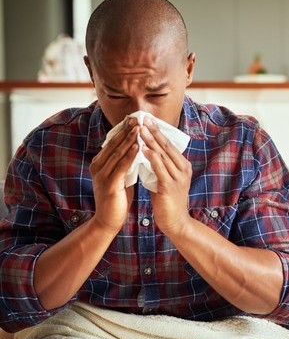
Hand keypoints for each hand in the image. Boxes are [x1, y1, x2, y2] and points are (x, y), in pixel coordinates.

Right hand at [89, 118, 138, 233]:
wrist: (108, 220)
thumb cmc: (117, 199)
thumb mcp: (119, 176)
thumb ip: (123, 163)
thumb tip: (134, 149)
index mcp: (100, 163)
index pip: (112, 142)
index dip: (123, 130)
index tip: (134, 118)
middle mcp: (98, 166)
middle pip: (114, 143)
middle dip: (126, 130)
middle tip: (137, 118)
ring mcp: (102, 174)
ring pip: (117, 152)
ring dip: (129, 139)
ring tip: (139, 128)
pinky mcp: (109, 184)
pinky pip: (121, 166)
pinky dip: (130, 155)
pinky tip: (138, 146)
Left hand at [140, 117, 192, 234]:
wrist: (175, 222)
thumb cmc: (167, 200)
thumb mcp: (164, 178)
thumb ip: (159, 165)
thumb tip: (146, 151)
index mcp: (182, 165)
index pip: (169, 144)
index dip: (157, 131)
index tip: (147, 119)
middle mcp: (183, 169)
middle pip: (167, 146)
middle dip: (154, 131)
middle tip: (143, 118)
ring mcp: (178, 178)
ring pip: (163, 156)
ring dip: (151, 142)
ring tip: (140, 130)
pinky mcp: (170, 187)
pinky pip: (160, 170)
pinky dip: (152, 159)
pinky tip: (144, 150)